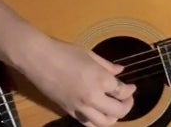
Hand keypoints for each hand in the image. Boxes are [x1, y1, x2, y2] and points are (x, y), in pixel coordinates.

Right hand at [16, 39, 136, 126]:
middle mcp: (93, 97)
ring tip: (113, 109)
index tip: (131, 87)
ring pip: (103, 123)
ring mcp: (80, 106)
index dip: (130, 90)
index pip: (122, 92)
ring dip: (113, 118)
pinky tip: (97, 112)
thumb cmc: (64, 51)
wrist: (38, 59)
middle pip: (118, 111)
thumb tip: (120, 71)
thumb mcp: (89, 55)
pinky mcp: (69, 111)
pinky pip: (87, 122)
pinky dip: (96, 120)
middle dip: (126, 106)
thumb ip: (107, 66)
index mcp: (101, 80)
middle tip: (126, 99)